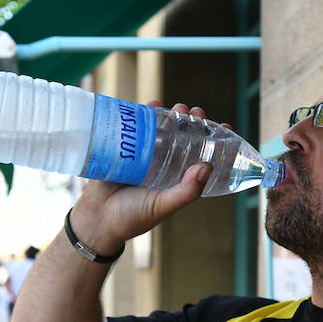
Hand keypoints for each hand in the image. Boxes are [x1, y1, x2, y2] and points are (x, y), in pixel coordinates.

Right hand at [70, 103, 211, 254]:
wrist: (96, 218)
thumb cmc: (132, 217)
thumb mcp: (163, 205)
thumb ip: (186, 191)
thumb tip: (207, 166)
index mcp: (177, 180)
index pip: (202, 158)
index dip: (216, 143)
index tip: (226, 127)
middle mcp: (164, 166)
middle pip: (184, 139)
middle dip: (193, 123)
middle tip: (197, 112)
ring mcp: (145, 156)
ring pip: (163, 130)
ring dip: (172, 116)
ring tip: (178, 107)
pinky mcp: (125, 149)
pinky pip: (137, 127)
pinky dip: (145, 113)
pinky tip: (153, 104)